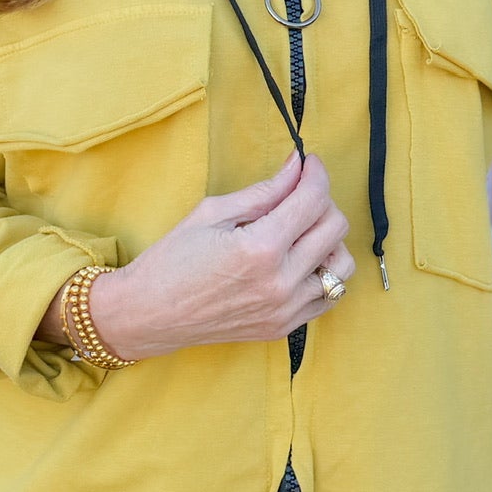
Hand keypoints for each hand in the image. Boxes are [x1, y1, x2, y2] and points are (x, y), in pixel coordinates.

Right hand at [50, 151, 353, 361]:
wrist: (150, 313)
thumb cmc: (172, 259)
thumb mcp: (213, 212)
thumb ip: (264, 191)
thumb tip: (297, 166)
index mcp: (260, 247)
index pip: (313, 199)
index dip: (316, 173)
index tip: (309, 163)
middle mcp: (280, 281)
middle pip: (334, 227)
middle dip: (321, 200)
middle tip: (298, 194)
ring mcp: (286, 309)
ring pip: (342, 264)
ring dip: (329, 240)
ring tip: (301, 232)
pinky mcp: (285, 327)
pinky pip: (329, 295)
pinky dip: (324, 273)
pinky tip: (301, 261)